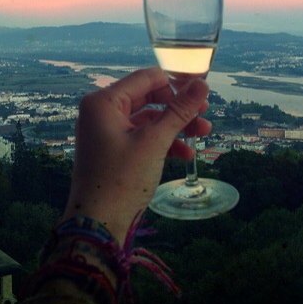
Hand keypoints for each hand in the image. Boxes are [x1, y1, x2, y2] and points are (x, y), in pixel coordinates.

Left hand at [62, 66, 210, 242]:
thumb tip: (202, 84)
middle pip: (148, 97)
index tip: (202, 93)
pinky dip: (162, 142)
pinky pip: (141, 137)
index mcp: (103, 101)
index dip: (176, 84)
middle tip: (205, 114)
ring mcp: (105, 131)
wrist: (97, 224)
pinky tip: (185, 154)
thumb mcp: (154, 142)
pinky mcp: (112, 150)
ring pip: (148, 119)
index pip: (146, 78)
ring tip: (204, 134)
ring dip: (175, 126)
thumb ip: (179, 110)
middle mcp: (101, 111)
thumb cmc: (121, 179)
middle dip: (178, 108)